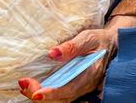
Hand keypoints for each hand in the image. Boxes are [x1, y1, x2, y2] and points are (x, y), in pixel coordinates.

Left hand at [18, 15, 135, 101]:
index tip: (36, 93)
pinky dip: (44, 93)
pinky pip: (59, 95)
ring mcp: (80, 88)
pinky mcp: (74, 86)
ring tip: (24, 85)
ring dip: (40, 95)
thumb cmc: (99, 40)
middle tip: (24, 83)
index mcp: (91, 74)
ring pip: (60, 99)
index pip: (71, 89)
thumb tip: (52, 53)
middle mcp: (86, 85)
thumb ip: (72, 46)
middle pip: (62, 98)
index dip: (53, 93)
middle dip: (40, 94)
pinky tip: (32, 85)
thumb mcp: (88, 37)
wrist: (111, 44)